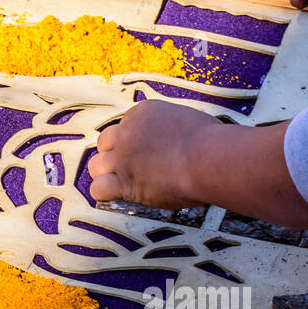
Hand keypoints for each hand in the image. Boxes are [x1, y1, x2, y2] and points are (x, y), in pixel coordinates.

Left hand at [87, 100, 217, 208]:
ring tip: (124, 182)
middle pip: (105, 143)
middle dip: (115, 154)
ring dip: (107, 174)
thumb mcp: (187, 120)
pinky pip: (98, 188)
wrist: (208, 158)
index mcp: (142, 113)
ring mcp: (123, 158)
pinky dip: (105, 193)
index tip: (146, 151)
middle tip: (132, 167)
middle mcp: (127, 133)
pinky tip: (118, 195)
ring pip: (96, 165)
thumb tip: (177, 138)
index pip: (125, 126)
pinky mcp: (125, 182)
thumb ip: (171, 127)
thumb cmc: (211, 141)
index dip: (133, 141)